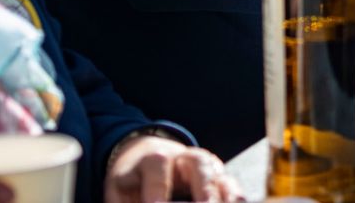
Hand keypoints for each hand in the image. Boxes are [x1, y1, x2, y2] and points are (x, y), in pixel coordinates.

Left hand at [106, 135, 240, 202]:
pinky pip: (230, 185)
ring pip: (218, 174)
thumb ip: (131, 201)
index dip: (158, 188)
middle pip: (198, 164)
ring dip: (225, 194)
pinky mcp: (217, 178)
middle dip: (203, 189)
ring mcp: (204, 166)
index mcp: (153, 157)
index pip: (158, 165)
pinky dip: (234, 196)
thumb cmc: (131, 182)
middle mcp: (184, 157)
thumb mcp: (120, 192)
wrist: (146, 160)